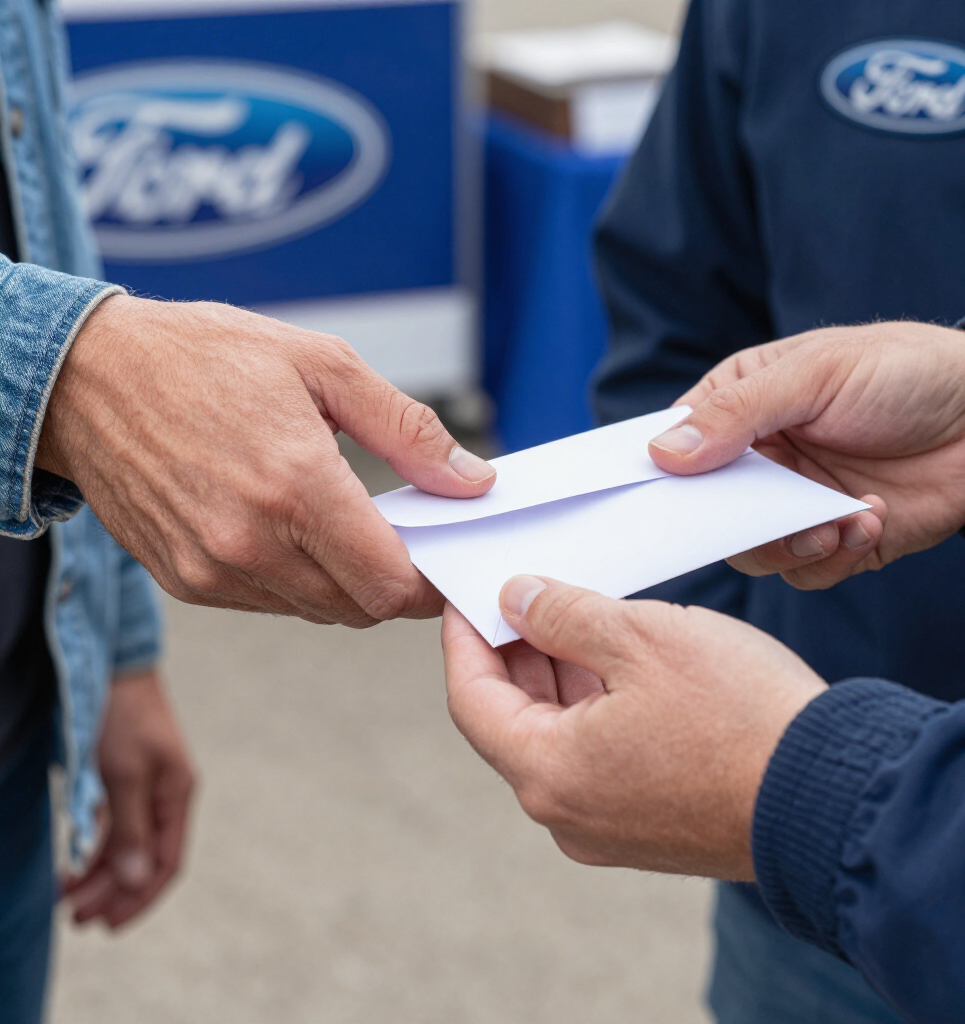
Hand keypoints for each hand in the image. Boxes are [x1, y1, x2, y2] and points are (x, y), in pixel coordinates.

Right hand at [35, 295, 495, 624]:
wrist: (90, 376)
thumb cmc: (205, 358)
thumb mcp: (324, 365)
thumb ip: (407, 431)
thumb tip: (471, 480)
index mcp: (296, 486)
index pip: (390, 585)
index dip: (429, 585)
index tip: (442, 561)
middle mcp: (250, 542)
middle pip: (359, 608)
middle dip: (393, 583)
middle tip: (399, 535)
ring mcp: (212, 569)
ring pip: (315, 610)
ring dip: (344, 582)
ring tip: (341, 524)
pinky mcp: (185, 580)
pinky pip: (267, 603)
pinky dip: (296, 580)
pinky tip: (289, 529)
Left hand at [63, 670, 194, 928]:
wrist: (113, 667)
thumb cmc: (124, 717)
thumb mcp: (125, 773)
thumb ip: (131, 828)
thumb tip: (139, 881)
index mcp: (177, 794)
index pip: (167, 863)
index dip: (140, 898)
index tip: (108, 925)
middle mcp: (166, 796)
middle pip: (144, 859)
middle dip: (112, 893)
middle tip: (75, 919)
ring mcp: (145, 788)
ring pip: (126, 846)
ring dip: (99, 876)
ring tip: (67, 899)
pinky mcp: (124, 779)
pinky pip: (112, 827)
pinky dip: (94, 850)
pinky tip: (73, 865)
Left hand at [443, 577, 825, 878]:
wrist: (837, 797)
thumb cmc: (741, 716)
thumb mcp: (642, 638)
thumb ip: (563, 614)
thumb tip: (515, 599)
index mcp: (550, 773)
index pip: (472, 698)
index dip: (465, 638)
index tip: (467, 595)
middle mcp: (568, 815)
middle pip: (514, 719)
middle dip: (515, 651)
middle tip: (524, 591)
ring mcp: (609, 828)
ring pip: (559, 737)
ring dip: (559, 676)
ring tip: (573, 614)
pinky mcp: (649, 826)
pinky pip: (598, 757)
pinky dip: (595, 707)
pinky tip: (616, 660)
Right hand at [645, 322, 964, 588]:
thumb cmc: (902, 372)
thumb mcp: (813, 375)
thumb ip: (737, 414)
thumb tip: (662, 453)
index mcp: (740, 407)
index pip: (675, 446)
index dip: (659, 474)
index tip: (656, 498)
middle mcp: (759, 459)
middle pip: (705, 510)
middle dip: (732, 521)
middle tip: (763, 517)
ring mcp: (793, 503)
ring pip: (751, 551)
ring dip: (791, 542)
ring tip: (836, 520)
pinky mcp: (833, 540)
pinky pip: (805, 571)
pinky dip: (834, 554)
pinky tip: (871, 517)